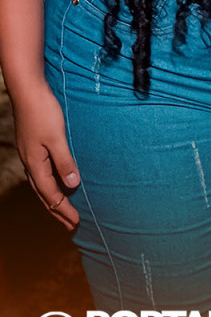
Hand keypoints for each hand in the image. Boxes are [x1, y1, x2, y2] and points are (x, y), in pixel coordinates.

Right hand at [13, 81, 79, 228]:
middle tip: (71, 225)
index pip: (51, 195)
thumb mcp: (56, 138)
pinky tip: (57, 181)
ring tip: (63, 209)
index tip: (76, 223)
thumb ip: (64, 161)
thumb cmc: (43, 112)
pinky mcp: (33, 146)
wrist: (27, 91)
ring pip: (41, 185)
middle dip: (57, 211)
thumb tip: (72, 184)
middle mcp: (30, 163)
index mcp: (35, 165)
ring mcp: (30, 155)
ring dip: (53, 199)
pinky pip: (42, 173)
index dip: (64, 210)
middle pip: (44, 195)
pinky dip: (50, 184)